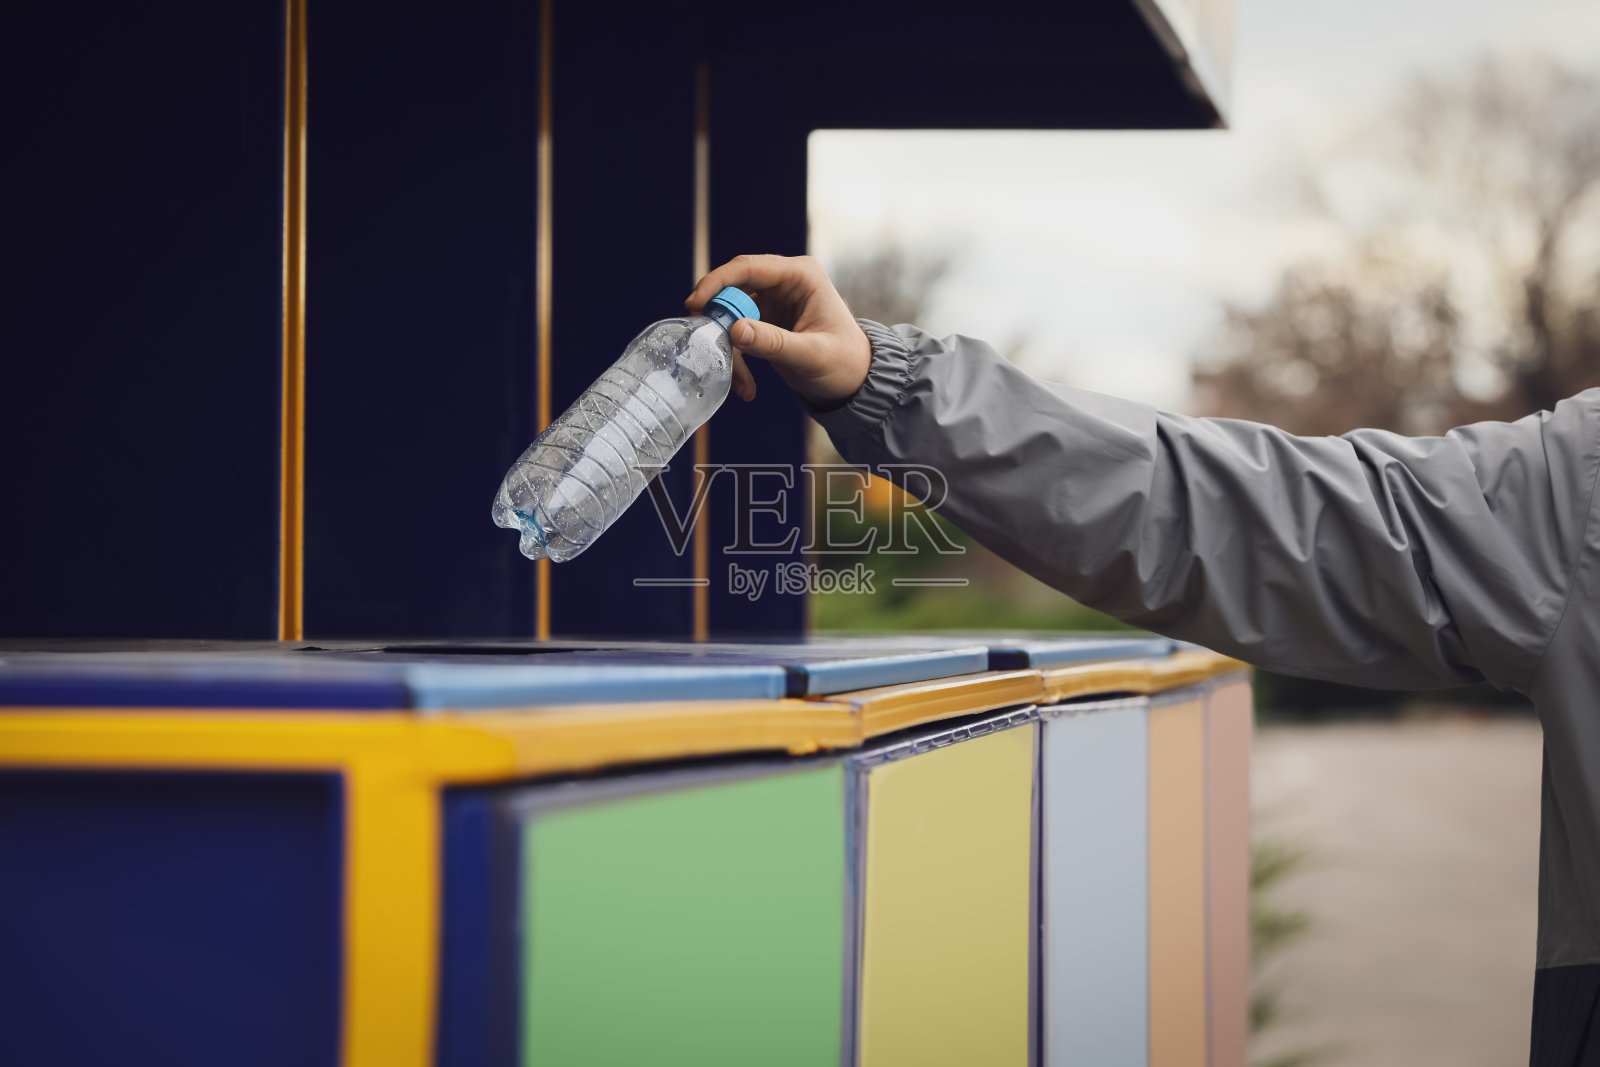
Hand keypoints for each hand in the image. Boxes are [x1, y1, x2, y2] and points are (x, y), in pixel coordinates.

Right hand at [686, 254, 871, 406]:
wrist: (855, 382)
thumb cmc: (844, 363)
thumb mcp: (811, 356)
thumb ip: (774, 343)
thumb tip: (735, 330)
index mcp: (801, 275)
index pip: (749, 267)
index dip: (717, 282)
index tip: (695, 304)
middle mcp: (784, 281)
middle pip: (733, 288)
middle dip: (719, 319)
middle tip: (704, 342)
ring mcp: (773, 300)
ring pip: (731, 314)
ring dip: (729, 348)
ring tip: (740, 382)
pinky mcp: (765, 320)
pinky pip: (738, 333)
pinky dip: (737, 358)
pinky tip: (746, 387)